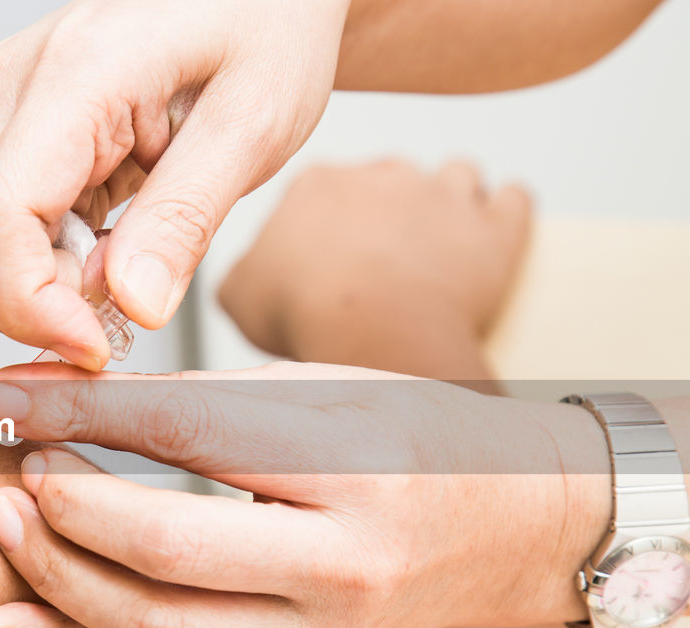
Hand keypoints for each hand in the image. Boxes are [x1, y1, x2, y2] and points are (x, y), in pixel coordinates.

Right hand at [0, 0, 349, 368]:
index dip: (32, 307)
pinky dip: (53, 262)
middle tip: (131, 304)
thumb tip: (130, 306)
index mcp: (71, 77)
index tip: (95, 349)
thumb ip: (185, 218)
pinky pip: (6, 229)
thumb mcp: (254, 124)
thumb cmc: (266, 25)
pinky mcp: (17, 132)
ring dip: (48, 287)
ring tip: (132, 259)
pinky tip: (114, 239)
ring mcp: (7, 109)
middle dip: (42, 305)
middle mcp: (15, 88)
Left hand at [0, 361, 609, 627]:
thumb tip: (55, 394)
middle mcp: (341, 568)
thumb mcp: (317, 389)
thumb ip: (188, 394)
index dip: (80, 412)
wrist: (502, 528)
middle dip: (65, 509)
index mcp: (355, 470)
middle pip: (167, 549)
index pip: (189, 434)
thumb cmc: (410, 438)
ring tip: (3, 525)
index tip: (6, 396)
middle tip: (9, 468)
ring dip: (57, 580)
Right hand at [217, 160, 530, 375]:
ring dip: (449, 201)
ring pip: (455, 174)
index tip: (325, 257)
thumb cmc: (303, 313)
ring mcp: (445, 195)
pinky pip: (512, 200)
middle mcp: (384, 174)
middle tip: (377, 259)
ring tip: (438, 242)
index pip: (323, 188)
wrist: (371, 332)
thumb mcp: (237, 294)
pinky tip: (488, 235)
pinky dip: (504, 212)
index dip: (325, 222)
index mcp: (318, 183)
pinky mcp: (494, 227)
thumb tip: (249, 273)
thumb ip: (244, 271)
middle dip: (387, 210)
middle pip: (389, 178)